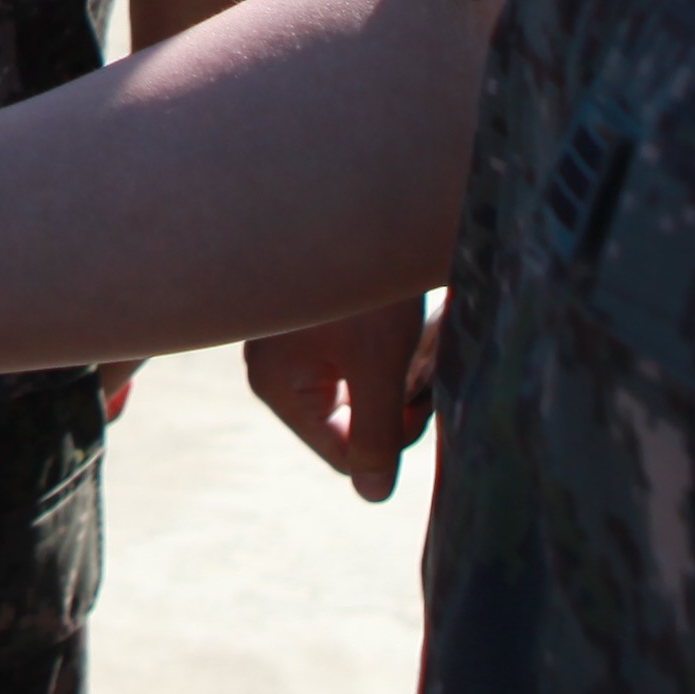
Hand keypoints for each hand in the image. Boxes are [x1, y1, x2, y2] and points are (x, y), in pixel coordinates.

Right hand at [242, 294, 441, 500]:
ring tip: (411, 336)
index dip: (392, 438)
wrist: (347, 198)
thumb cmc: (361, 287)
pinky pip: (339, 358)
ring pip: (346, 386)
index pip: (341, 452)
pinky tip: (392, 320)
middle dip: (388, 400)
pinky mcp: (298, 319)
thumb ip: (374, 435)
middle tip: (422, 364)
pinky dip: (372, 350)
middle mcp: (269, 368)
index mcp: (277, 387)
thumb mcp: (377, 366)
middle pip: (342, 419)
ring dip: (385, 373)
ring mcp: (280, 342)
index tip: (425, 399)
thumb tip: (371, 495)